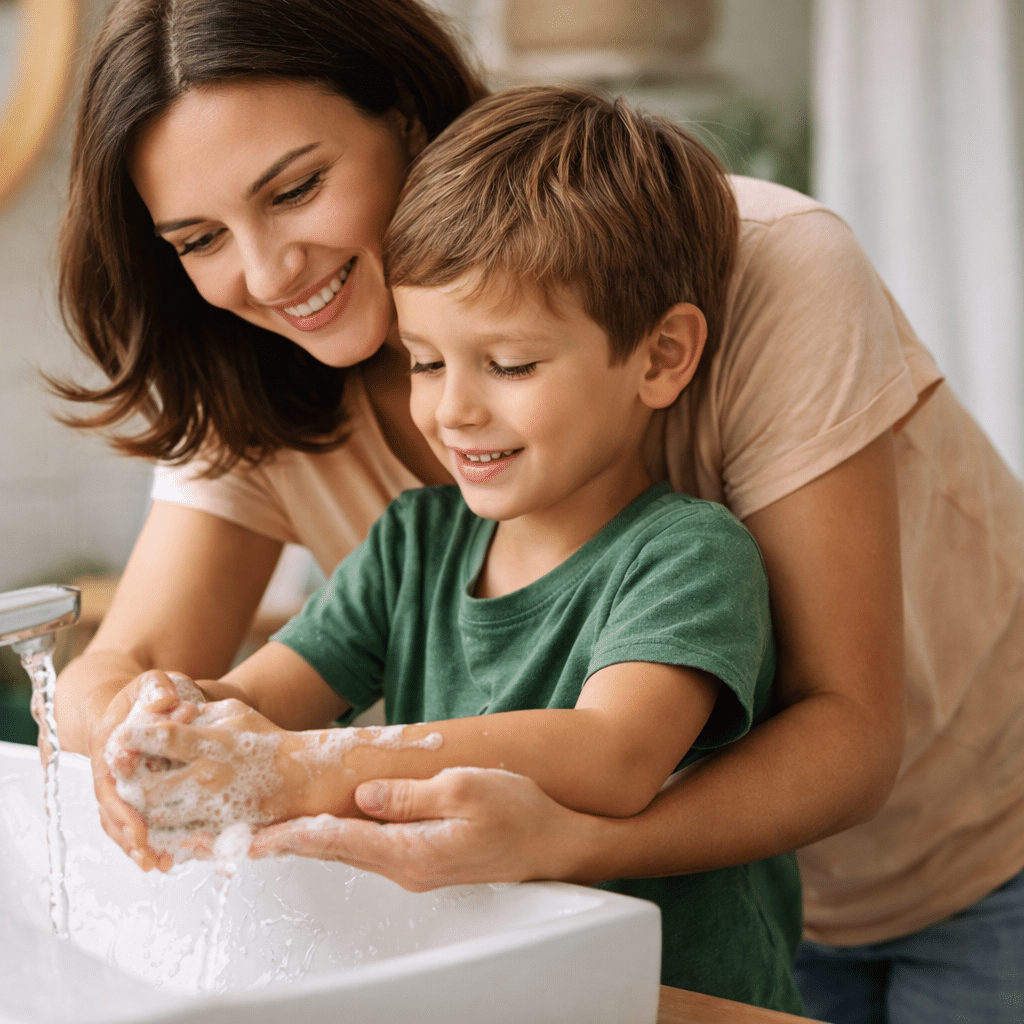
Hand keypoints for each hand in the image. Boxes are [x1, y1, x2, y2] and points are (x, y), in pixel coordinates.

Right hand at [89, 670, 201, 871]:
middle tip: (151, 858)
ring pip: (122, 823)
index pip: (109, 786)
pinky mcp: (137, 792)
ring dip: (139, 846)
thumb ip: (157, 688)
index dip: (123, 811)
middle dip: (130, 838)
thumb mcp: (153, 682)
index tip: (140, 831)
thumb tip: (166, 702)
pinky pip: (139, 820)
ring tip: (163, 865)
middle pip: (113, 813)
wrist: (145, 699)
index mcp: (108, 748)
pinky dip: (153, 838)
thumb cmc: (150, 692)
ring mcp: (121, 785)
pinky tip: (172, 856)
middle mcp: (110, 771)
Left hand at [107, 695, 317, 848]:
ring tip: (145, 798)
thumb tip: (163, 714)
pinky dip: (164, 832)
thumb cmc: (267, 740)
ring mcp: (214, 809)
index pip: (160, 738)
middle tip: (128, 777)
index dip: (134, 738)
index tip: (122, 738)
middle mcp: (209, 777)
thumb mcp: (234, 713)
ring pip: (156, 818)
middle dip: (132, 783)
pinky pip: (178, 839)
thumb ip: (198, 712)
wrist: (304, 778)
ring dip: (144, 810)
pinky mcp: (220, 832)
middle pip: (147, 787)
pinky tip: (165, 820)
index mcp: (212, 744)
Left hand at [249, 767, 595, 891]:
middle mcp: (406, 867)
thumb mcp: (464, 789)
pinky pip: (371, 846)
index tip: (249, 838)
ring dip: (310, 838)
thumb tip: (362, 795)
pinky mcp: (425, 859)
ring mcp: (416, 867)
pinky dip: (339, 836)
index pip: (336, 841)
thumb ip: (409, 795)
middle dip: (287, 840)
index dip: (290, 836)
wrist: (556, 843)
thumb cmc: (519, 812)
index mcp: (411, 851)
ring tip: (271, 826)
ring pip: (350, 849)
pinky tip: (327, 825)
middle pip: (334, 850)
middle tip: (240, 834)